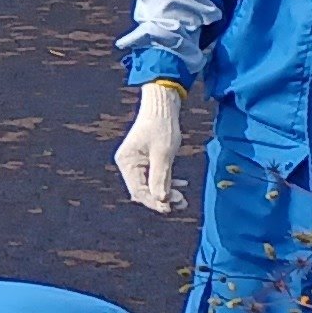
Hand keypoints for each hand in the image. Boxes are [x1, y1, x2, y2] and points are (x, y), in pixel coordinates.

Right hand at [113, 81, 186, 215]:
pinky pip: (155, 177)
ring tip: (184, 198)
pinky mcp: (146, 160)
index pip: (138, 190)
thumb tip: (161, 200)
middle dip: (163, 198)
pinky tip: (182, 184)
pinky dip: (167, 182)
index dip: (154, 201)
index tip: (170, 207)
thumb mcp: (163, 153)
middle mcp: (128, 164)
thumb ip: (161, 177)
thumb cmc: (162, 126)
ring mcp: (137, 163)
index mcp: (127, 162)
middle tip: (182, 203)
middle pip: (143, 190)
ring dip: (167, 192)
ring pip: (151, 185)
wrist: (163, 105)